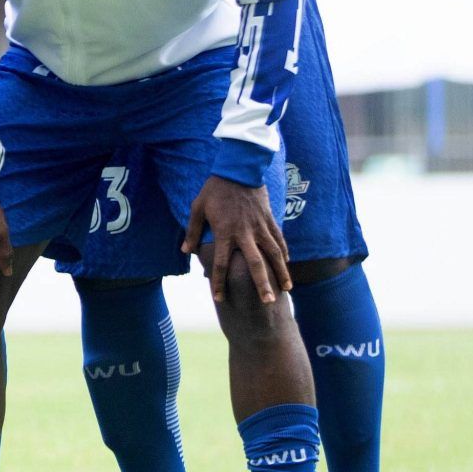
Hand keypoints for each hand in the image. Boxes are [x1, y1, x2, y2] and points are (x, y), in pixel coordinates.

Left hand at [185, 176, 289, 303]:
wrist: (238, 169)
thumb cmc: (214, 190)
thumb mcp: (197, 208)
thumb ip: (192, 231)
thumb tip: (185, 251)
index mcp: (225, 232)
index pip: (220, 263)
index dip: (219, 282)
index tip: (219, 298)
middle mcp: (245, 233)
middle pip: (255, 264)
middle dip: (262, 284)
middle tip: (267, 302)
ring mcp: (260, 227)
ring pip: (274, 254)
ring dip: (281, 272)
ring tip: (286, 289)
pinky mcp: (270, 220)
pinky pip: (279, 239)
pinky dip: (284, 252)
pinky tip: (287, 263)